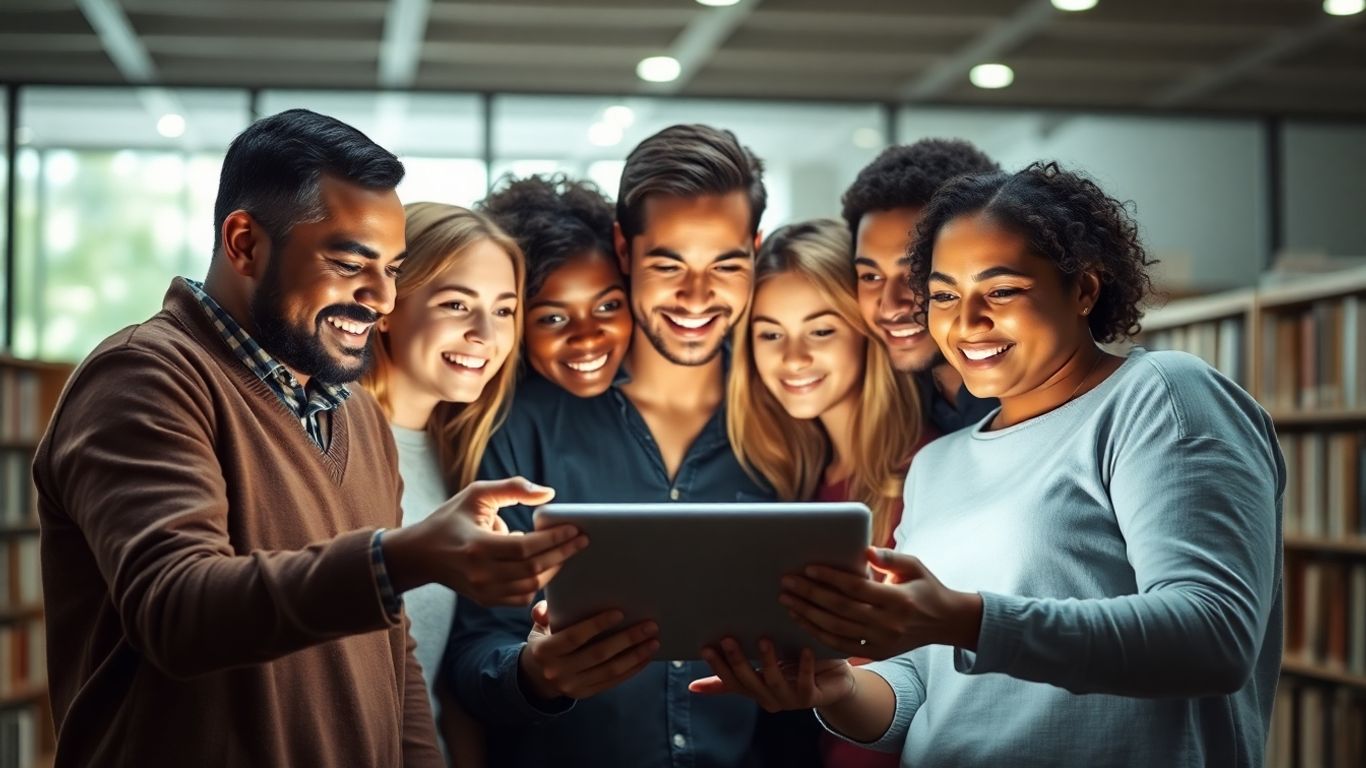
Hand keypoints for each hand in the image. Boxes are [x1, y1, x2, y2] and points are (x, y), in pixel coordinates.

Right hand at [383, 477, 587, 605]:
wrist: (420, 554)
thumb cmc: (451, 518)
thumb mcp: (477, 494)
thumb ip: (513, 488)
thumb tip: (549, 494)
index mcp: (477, 546)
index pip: (525, 547)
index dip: (554, 539)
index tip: (574, 528)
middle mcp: (479, 573)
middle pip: (533, 569)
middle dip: (562, 553)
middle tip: (581, 540)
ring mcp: (482, 591)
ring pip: (530, 586)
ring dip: (553, 569)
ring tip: (566, 551)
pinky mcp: (484, 600)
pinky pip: (521, 597)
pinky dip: (537, 583)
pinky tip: (546, 567)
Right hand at [519, 600, 657, 700]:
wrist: (536, 679)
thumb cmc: (544, 643)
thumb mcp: (538, 627)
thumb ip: (542, 614)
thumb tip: (545, 609)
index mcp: (545, 651)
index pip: (573, 637)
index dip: (596, 625)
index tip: (620, 613)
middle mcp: (558, 671)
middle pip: (598, 654)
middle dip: (627, 639)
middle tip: (650, 625)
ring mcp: (573, 686)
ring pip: (609, 670)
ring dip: (635, 655)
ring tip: (654, 641)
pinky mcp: (585, 693)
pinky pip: (613, 681)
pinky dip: (632, 669)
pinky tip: (646, 657)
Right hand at [689, 637, 854, 712]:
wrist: (834, 683)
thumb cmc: (795, 669)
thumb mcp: (761, 668)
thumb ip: (732, 675)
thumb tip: (692, 687)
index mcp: (755, 690)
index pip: (730, 680)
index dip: (718, 666)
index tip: (705, 647)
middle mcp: (769, 698)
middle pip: (749, 681)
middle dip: (737, 660)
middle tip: (728, 638)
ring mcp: (791, 700)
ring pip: (775, 683)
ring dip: (768, 662)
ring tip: (764, 640)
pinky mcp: (812, 698)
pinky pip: (806, 684)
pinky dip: (804, 667)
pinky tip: (804, 650)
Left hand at [780, 547, 983, 659]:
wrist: (946, 623)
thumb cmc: (926, 587)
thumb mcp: (915, 566)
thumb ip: (890, 558)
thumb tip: (865, 550)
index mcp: (899, 600)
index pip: (857, 588)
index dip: (831, 579)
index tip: (808, 568)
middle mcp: (889, 624)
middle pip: (841, 610)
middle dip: (810, 595)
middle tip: (787, 583)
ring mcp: (882, 642)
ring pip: (836, 630)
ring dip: (808, 615)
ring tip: (788, 601)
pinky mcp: (877, 653)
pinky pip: (841, 646)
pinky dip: (819, 634)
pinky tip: (802, 621)